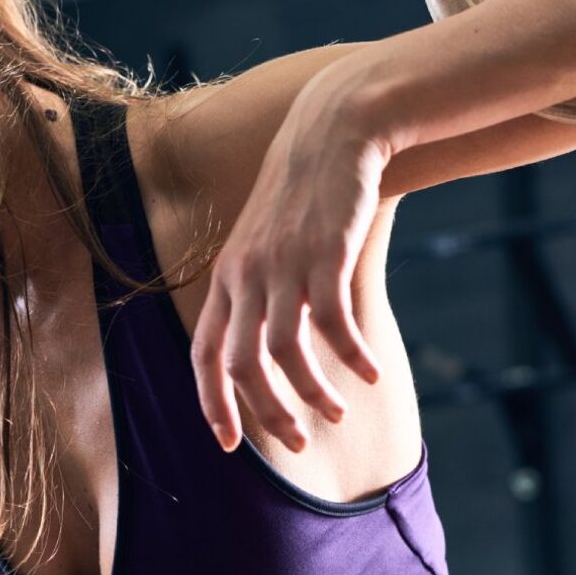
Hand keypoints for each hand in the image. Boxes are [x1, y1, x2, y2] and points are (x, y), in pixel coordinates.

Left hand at [190, 68, 390, 453]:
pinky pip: (332, 324)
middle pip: (242, 365)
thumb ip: (260, 293)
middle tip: (299, 442)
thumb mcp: (265, 244)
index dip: (213, 404)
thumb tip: (270, 355)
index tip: (229, 444)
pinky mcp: (323, 254)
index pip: (205, 355)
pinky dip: (351, 357)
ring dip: (312, 393)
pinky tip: (371, 375)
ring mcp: (282, 265)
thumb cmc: (304, 197)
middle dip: (267, 414)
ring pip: (285, 352)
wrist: (332, 130)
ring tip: (339, 412)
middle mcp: (245, 277)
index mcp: (226, 280)